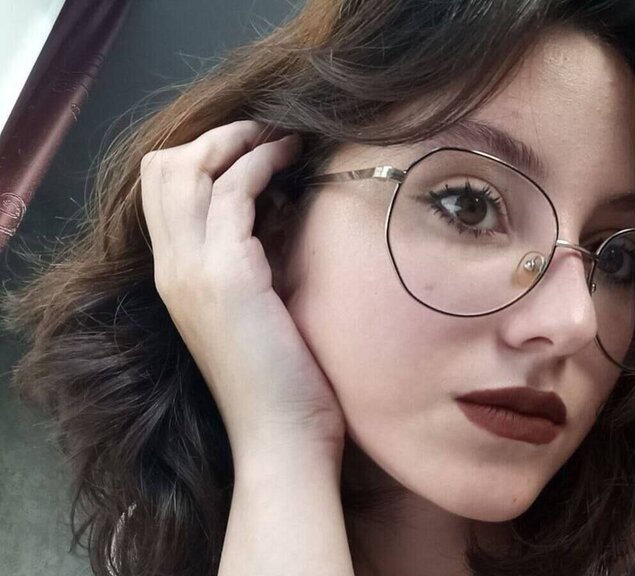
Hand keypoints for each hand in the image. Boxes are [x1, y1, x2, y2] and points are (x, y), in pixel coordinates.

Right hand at [140, 120, 344, 467]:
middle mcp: (172, 268)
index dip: (204, 154)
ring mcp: (193, 271)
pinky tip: (291, 162)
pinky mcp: (226, 277)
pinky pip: (233, 193)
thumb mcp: (257, 308)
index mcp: (175, 276)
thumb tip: (279, 210)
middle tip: (267, 132)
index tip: (256, 146)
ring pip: (189, 169)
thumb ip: (252, 259)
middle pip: (163, 168)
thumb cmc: (282, 381)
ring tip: (283, 136)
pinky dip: (262, 164)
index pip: (162, 190)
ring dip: (240, 140)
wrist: (281, 437)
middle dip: (216, 136)